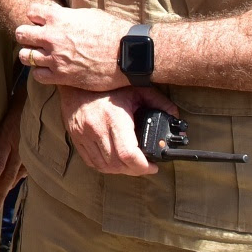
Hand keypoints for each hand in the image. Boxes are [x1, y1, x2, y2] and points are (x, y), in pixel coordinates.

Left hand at [0, 84, 28, 205]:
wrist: (42, 96)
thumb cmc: (16, 102)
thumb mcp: (2, 116)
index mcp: (6, 138)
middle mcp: (19, 147)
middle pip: (7, 175)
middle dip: (0, 193)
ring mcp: (31, 150)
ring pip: (19, 174)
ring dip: (10, 187)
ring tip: (2, 202)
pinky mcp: (40, 150)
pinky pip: (29, 167)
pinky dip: (22, 176)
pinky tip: (17, 184)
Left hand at [15, 3, 134, 91]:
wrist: (128, 54)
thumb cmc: (112, 31)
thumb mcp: (88, 14)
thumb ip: (68, 15)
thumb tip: (59, 15)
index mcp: (58, 17)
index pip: (31, 12)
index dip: (36, 17)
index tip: (42, 22)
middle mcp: (52, 37)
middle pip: (21, 34)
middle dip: (27, 35)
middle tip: (36, 39)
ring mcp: (55, 58)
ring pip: (25, 56)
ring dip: (31, 55)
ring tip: (42, 55)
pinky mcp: (62, 76)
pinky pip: (38, 75)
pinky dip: (41, 72)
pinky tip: (50, 69)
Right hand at [59, 85, 176, 176]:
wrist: (76, 80)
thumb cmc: (108, 86)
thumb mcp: (137, 90)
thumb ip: (159, 103)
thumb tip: (176, 117)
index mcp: (113, 118)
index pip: (128, 154)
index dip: (143, 166)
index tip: (153, 166)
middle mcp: (96, 129)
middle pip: (117, 165)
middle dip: (135, 170)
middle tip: (145, 166)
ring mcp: (83, 135)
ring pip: (104, 166)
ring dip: (120, 170)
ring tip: (131, 164)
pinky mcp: (76, 138)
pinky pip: (91, 162)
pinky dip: (105, 166)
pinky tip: (114, 161)